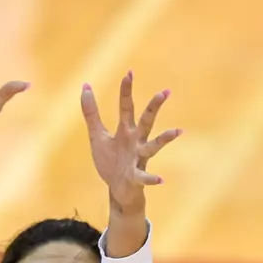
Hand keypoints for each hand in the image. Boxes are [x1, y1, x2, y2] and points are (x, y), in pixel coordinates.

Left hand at [81, 72, 181, 212]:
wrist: (118, 189)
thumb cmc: (110, 161)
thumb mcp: (97, 135)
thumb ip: (91, 113)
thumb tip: (85, 86)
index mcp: (125, 131)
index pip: (126, 107)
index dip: (126, 90)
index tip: (129, 72)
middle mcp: (135, 141)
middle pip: (147, 120)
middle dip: (154, 106)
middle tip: (165, 92)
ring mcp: (138, 158)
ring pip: (154, 146)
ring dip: (165, 139)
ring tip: (177, 131)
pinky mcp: (136, 176)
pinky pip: (144, 176)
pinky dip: (152, 178)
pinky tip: (161, 179)